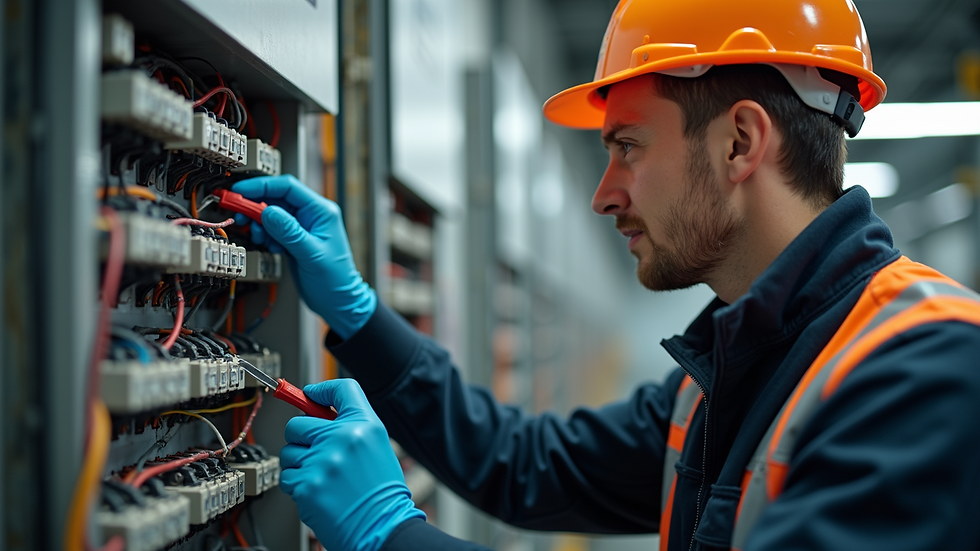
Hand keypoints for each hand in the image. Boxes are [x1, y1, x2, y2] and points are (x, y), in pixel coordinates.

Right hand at [231, 175, 375, 338]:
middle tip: (237, 212)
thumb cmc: (335, 280)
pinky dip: (264, 234)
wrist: (338, 302)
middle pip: (277, 199)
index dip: (262, 186)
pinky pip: (273, 229)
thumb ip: (289, 232)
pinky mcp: (294, 240)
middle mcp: (312, 216)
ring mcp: (302, 228)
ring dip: (258, 222)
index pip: (288, 188)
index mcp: (321, 211)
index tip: (240, 191)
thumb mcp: (311, 254)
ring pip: (272, 214)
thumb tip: (268, 211)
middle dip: (255, 205)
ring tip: (255, 233)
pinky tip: (267, 244)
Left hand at [279, 379, 424, 550]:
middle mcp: (343, 438)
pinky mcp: (306, 484)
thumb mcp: (377, 447)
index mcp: (365, 426)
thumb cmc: (381, 492)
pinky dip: (297, 485)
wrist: (383, 527)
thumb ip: (351, 426)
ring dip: (299, 464)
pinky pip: (287, 477)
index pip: (341, 390)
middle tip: (317, 452)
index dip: (320, 390)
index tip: (310, 394)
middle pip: (299, 422)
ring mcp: (322, 461)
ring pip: (289, 451)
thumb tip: (316, 413)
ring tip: (322, 477)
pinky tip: (318, 491)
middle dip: (302, 437)